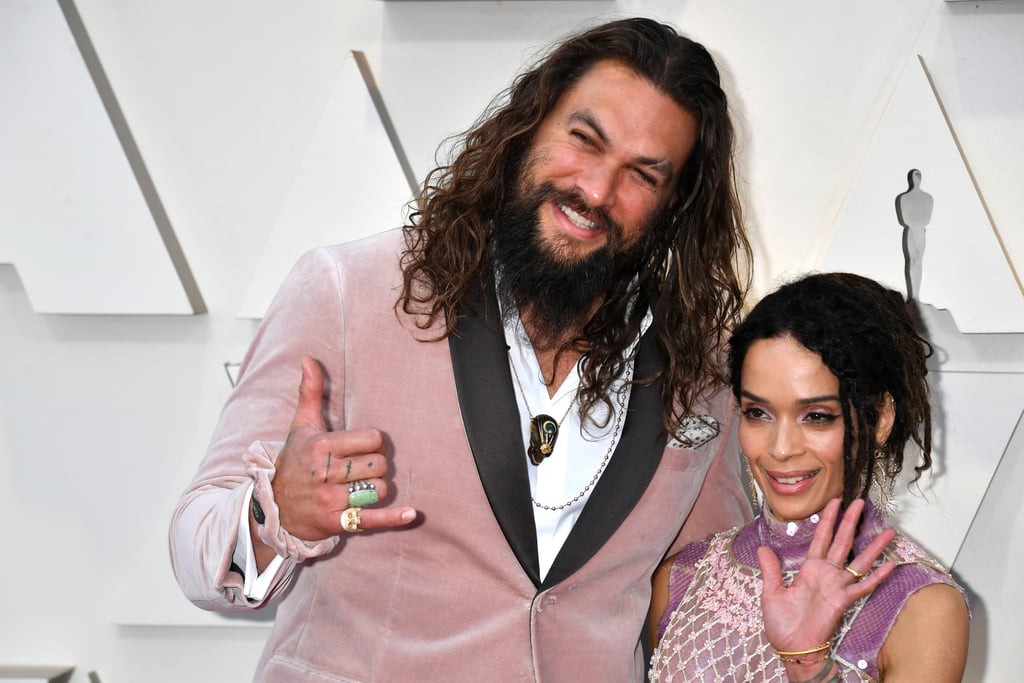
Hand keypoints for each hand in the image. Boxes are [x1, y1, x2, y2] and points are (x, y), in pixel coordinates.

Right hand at [269, 356, 416, 540]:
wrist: (274, 508)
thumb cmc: (294, 463)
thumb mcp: (301, 427)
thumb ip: (309, 393)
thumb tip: (309, 359)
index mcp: (320, 446)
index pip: (372, 439)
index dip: (373, 443)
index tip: (361, 448)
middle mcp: (324, 472)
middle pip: (379, 464)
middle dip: (376, 466)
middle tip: (360, 469)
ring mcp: (330, 499)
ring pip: (379, 489)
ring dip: (377, 489)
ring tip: (359, 487)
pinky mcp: (336, 522)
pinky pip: (370, 519)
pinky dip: (392, 518)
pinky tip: (410, 513)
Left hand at [758, 498, 894, 654]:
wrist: (792, 647)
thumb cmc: (781, 623)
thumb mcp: (771, 592)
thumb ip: (770, 569)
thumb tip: (763, 547)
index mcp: (809, 569)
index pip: (820, 538)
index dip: (827, 520)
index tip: (834, 502)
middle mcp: (826, 574)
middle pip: (841, 542)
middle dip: (851, 522)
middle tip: (860, 502)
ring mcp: (837, 587)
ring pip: (859, 561)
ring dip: (873, 547)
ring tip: (888, 531)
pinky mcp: (844, 601)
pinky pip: (863, 587)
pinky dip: (877, 576)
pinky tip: (890, 565)